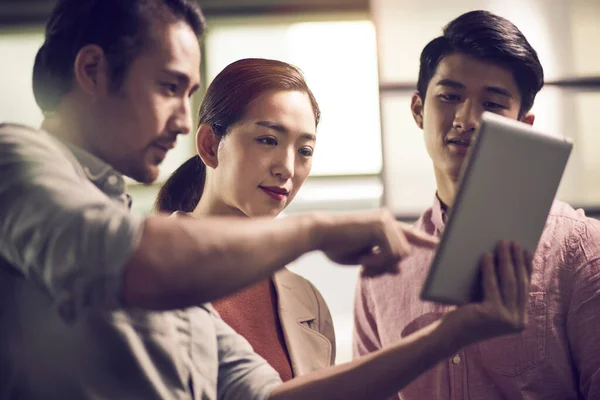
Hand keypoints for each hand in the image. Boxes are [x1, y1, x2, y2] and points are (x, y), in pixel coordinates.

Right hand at [314, 209, 437, 276]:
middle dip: (386, 267)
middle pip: (404, 254)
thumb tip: (399, 270)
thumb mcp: (363, 259)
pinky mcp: (382, 225)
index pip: (409, 235)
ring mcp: (386, 220)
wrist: (319, 234)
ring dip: (380, 265)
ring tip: (363, 264)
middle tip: (366, 271)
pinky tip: (363, 259)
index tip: (440, 246)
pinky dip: (377, 262)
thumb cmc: (336, 245)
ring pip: (400, 256)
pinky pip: (392, 254)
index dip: (426, 241)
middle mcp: (388, 220)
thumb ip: (382, 263)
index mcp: (383, 226)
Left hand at [441, 240, 532, 346]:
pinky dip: (489, 269)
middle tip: (514, 242)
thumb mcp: (489, 302)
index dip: (527, 268)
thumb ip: (500, 289)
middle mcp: (518, 322)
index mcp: (520, 320)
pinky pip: (492, 286)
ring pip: (509, 282)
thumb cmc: (467, 315)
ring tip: (502, 243)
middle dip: (517, 260)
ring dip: (506, 260)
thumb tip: (504, 257)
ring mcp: (507, 320)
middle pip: (519, 283)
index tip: (527, 250)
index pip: (526, 288)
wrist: (450, 334)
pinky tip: (486, 255)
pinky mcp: (494, 314)